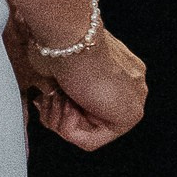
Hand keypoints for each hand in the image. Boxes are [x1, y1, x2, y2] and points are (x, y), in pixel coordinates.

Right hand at [6, 13, 147, 150]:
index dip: (60, 106)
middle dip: (58, 112)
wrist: (70, 36)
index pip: (91, 100)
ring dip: (59, 118)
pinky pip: (92, 141)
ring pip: (88, 131)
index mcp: (119, 66)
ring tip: (55, 96)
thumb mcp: (60, 65)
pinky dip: (69, 128)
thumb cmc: (58, 43)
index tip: (41, 96)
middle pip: (90, 117)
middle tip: (43, 98)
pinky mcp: (131, 115)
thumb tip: (44, 101)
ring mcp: (134, 98)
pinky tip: (66, 106)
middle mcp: (132, 82)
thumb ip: (62, 85)